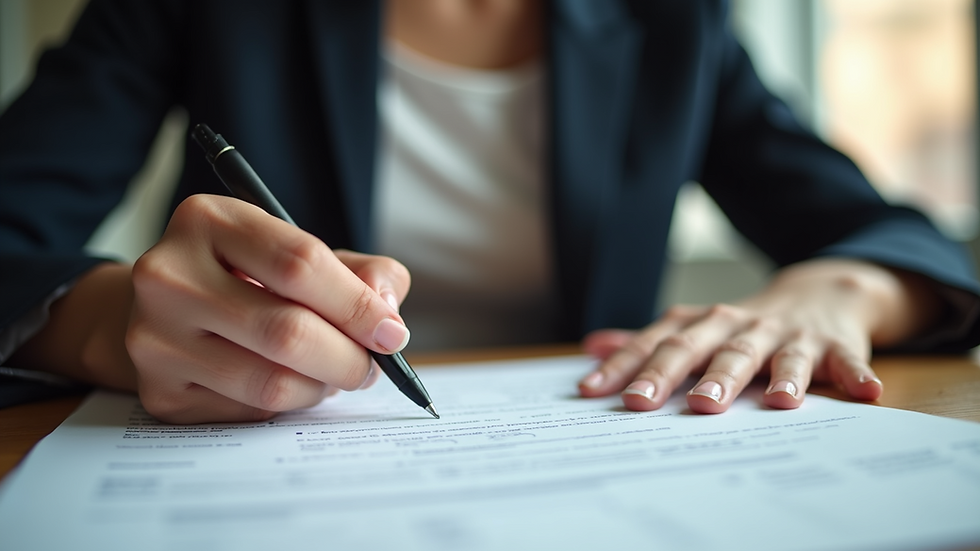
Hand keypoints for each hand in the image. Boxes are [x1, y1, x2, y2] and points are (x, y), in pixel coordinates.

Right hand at [15, 194, 411, 423]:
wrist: (163, 308)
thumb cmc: (248, 277)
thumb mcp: (300, 253)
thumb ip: (362, 273)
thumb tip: (387, 315)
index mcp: (208, 220)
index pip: (301, 263)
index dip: (358, 305)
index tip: (391, 334)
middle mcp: (169, 274)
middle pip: (287, 331)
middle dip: (348, 358)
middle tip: (371, 368)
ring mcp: (154, 336)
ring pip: (270, 382)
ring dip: (320, 387)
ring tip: (333, 376)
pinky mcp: (158, 390)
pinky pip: (248, 410)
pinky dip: (286, 404)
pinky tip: (289, 384)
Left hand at [577, 259, 940, 412]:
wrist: (820, 292)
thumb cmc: (745, 325)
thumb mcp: (696, 329)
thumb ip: (648, 342)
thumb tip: (592, 347)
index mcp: (703, 325)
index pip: (656, 345)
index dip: (623, 366)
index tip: (591, 391)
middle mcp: (740, 326)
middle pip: (704, 350)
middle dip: (673, 374)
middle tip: (644, 402)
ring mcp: (787, 336)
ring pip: (770, 356)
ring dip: (764, 377)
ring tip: (764, 403)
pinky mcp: (834, 346)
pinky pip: (845, 361)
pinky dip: (854, 374)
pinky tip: (864, 392)